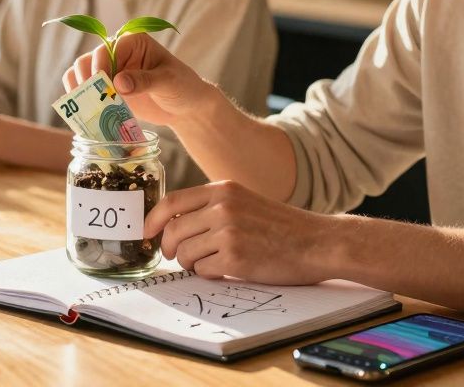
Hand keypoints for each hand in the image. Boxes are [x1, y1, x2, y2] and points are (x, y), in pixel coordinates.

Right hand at [62, 32, 212, 126]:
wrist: (186, 107)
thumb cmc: (182, 87)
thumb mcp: (168, 82)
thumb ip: (144, 80)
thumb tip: (118, 83)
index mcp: (133, 41)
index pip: (107, 49)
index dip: (100, 67)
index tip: (103, 87)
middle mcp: (117, 52)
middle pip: (88, 60)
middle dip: (86, 80)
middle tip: (91, 99)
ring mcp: (110, 70)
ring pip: (81, 73)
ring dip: (79, 89)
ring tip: (84, 107)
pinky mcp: (106, 88)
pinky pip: (85, 90)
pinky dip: (79, 99)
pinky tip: (82, 112)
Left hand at [145, 180, 340, 284]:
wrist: (316, 242)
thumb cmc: (281, 226)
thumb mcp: (245, 201)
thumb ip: (213, 206)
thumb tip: (175, 224)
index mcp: (222, 189)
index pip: (172, 202)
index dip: (153, 220)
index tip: (147, 232)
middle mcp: (222, 207)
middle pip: (173, 231)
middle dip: (170, 248)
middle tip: (177, 257)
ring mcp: (228, 232)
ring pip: (186, 253)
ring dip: (191, 263)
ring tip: (209, 262)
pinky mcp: (235, 258)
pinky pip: (203, 270)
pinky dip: (209, 273)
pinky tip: (227, 268)